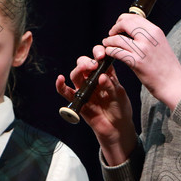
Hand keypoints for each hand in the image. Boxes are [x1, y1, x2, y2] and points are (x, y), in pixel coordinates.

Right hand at [56, 45, 138, 163]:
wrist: (117, 127)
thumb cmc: (120, 109)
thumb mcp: (119, 95)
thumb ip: (111, 85)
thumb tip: (101, 76)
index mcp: (105, 74)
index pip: (98, 58)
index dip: (98, 53)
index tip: (102, 55)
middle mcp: (93, 79)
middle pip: (84, 64)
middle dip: (87, 61)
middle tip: (94, 64)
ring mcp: (84, 89)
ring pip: (75, 75)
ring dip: (79, 69)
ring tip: (85, 69)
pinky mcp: (78, 100)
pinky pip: (65, 92)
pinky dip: (60, 86)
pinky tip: (60, 79)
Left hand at [105, 13, 180, 108]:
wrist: (174, 83)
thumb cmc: (167, 67)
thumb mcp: (161, 44)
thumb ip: (149, 36)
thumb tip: (133, 30)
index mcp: (155, 31)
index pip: (134, 17)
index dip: (122, 20)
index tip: (119, 26)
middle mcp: (149, 37)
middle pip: (125, 23)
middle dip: (115, 28)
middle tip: (111, 34)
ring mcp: (142, 49)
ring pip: (118, 39)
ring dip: (109, 41)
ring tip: (107, 44)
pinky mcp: (136, 62)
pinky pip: (117, 52)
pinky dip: (110, 51)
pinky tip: (110, 53)